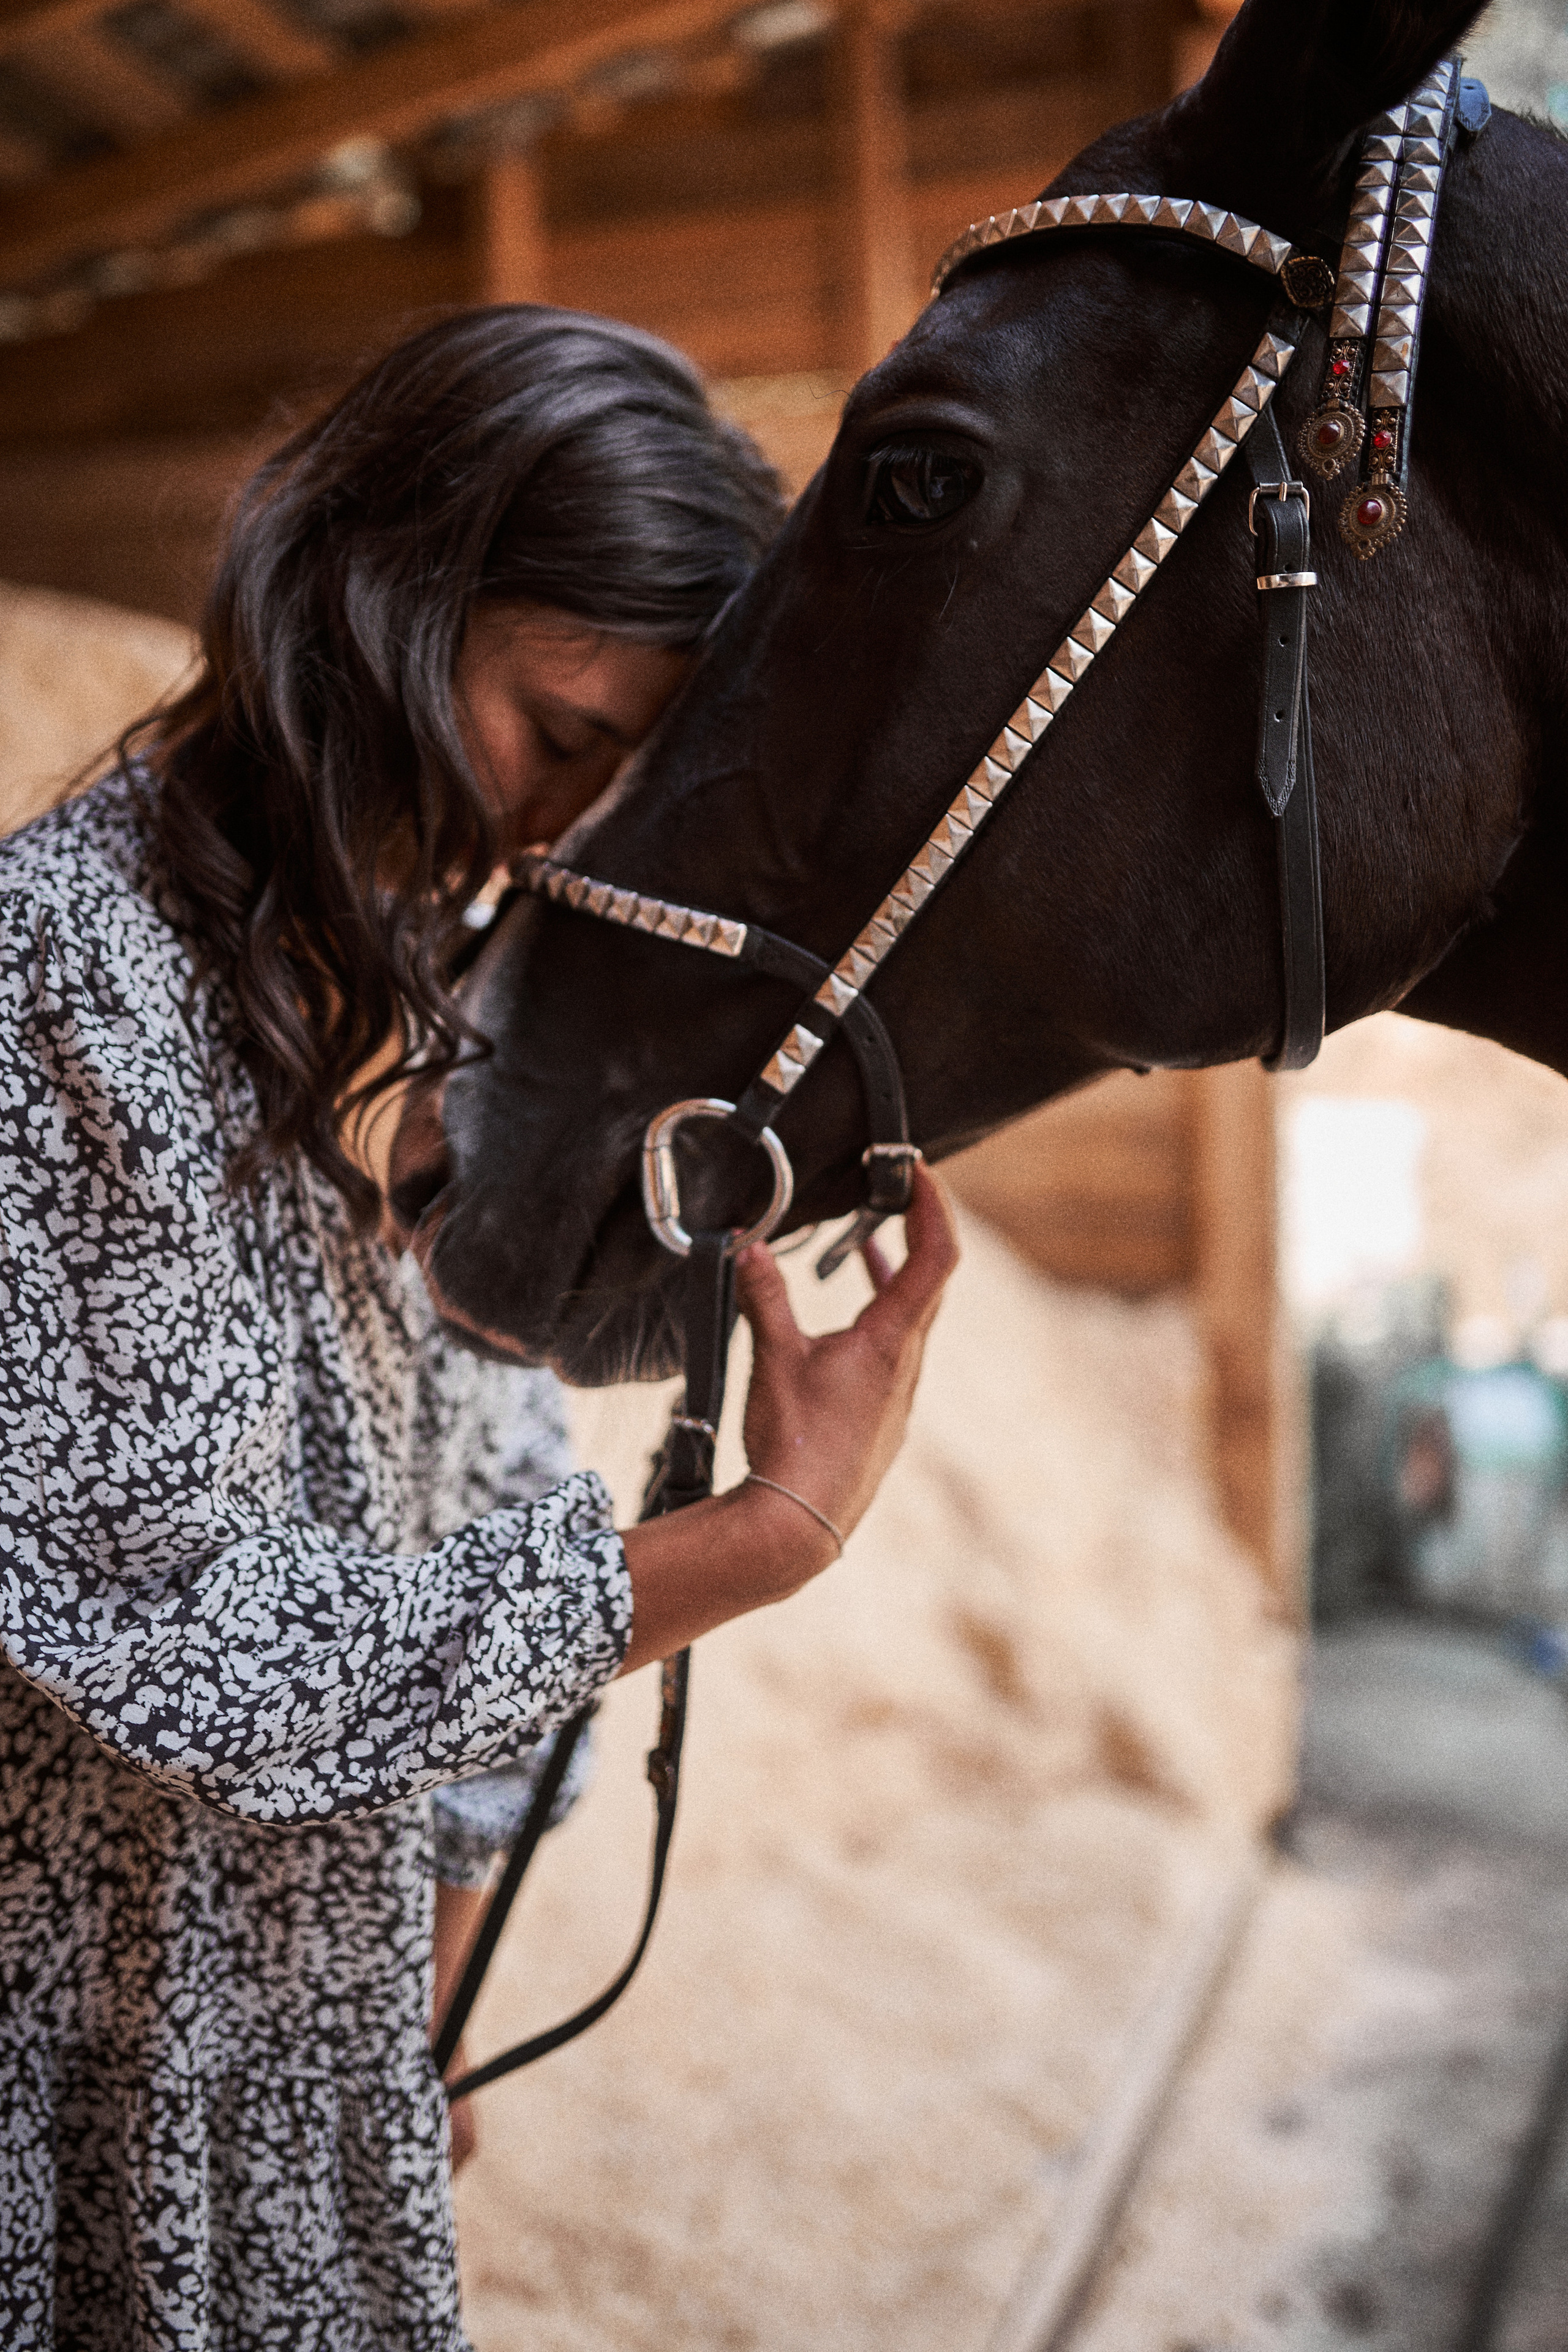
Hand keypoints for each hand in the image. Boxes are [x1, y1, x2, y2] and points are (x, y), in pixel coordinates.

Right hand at [617, 1167, 958, 1673]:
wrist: (802, 1520)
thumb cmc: (794, 1441)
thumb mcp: (774, 1357)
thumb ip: (763, 1297)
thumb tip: (746, 1247)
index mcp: (891, 1341)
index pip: (935, 1256)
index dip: (934, 1205)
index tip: (920, 1169)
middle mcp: (908, 1363)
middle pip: (932, 1280)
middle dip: (917, 1227)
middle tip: (900, 1191)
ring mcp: (899, 1391)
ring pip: (913, 1316)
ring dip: (895, 1273)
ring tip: (866, 1246)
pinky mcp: (883, 1413)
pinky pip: (896, 1348)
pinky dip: (881, 1314)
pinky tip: (846, 1324)